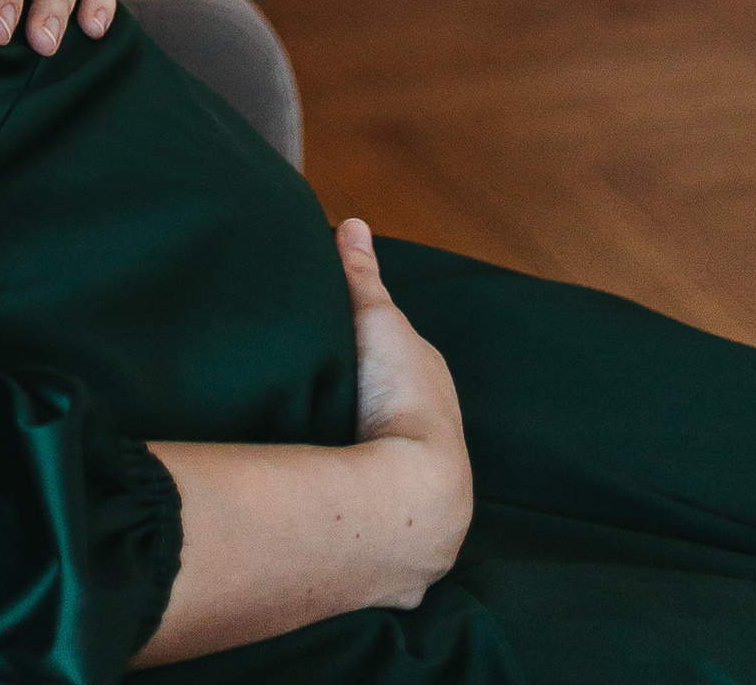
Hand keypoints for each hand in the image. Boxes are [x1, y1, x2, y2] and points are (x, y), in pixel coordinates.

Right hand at [337, 221, 471, 605]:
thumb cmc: (400, 394)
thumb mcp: (374, 319)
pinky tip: (330, 494)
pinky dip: (358, 496)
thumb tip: (353, 222)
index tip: (339, 343)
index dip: (373, 350)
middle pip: (395, 408)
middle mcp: (438, 432)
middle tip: (319, 393)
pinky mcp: (404, 533)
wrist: (413, 491)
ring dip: (362, 456)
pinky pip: (378, 505)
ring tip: (317, 448)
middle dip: (367, 403)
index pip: (403, 358)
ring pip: (388, 460)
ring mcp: (423, 486)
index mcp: (432, 381)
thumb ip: (361, 275)